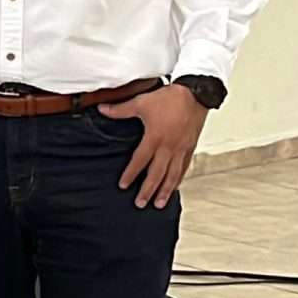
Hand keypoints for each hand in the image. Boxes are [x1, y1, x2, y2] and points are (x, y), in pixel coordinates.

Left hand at [104, 82, 209, 207]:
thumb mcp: (140, 102)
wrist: (196, 94)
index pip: (140, 161)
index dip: (131, 174)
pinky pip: (184, 167)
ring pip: (173, 174)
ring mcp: (182, 148)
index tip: (123, 186)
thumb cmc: (169, 98)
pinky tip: (174, 186)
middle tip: (140, 204)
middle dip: (148, 190)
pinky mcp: (191, 147)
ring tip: (159, 204)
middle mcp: (169, 147)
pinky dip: (179, 179)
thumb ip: (120, 110)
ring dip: (166, 190)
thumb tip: (101, 110)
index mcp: (155, 137)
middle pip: (157, 174)